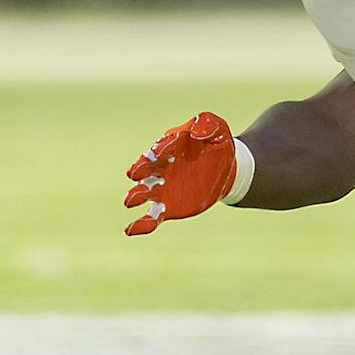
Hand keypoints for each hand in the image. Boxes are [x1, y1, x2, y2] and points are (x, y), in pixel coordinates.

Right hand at [124, 112, 236, 235]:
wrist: (224, 169)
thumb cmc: (217, 144)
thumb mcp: (218, 129)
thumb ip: (208, 124)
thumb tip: (196, 132)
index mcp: (170, 146)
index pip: (162, 146)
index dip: (160, 149)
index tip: (157, 154)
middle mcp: (159, 167)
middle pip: (145, 167)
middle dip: (140, 169)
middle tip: (135, 173)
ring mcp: (160, 188)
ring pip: (143, 193)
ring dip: (136, 196)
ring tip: (131, 201)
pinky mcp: (166, 207)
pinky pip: (151, 217)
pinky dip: (141, 224)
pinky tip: (130, 230)